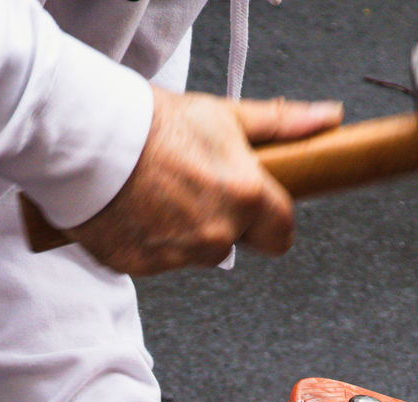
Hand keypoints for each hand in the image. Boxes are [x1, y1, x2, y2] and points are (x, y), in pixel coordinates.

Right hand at [67, 87, 342, 275]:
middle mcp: (216, 236)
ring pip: (191, 252)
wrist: (90, 138)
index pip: (282, 234)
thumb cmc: (154, 123)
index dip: (269, 220)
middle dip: (215, 219)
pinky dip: (144, 240)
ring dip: (178, 231)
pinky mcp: (141, 268)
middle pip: (231, 242)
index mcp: (245, 199)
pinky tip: (131, 209)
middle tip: (187, 184)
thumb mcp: (224, 116)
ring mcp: (178, 257)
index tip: (253, 207)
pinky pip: (153, 259)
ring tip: (153, 193)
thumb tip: (327, 121)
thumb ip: (280, 126)